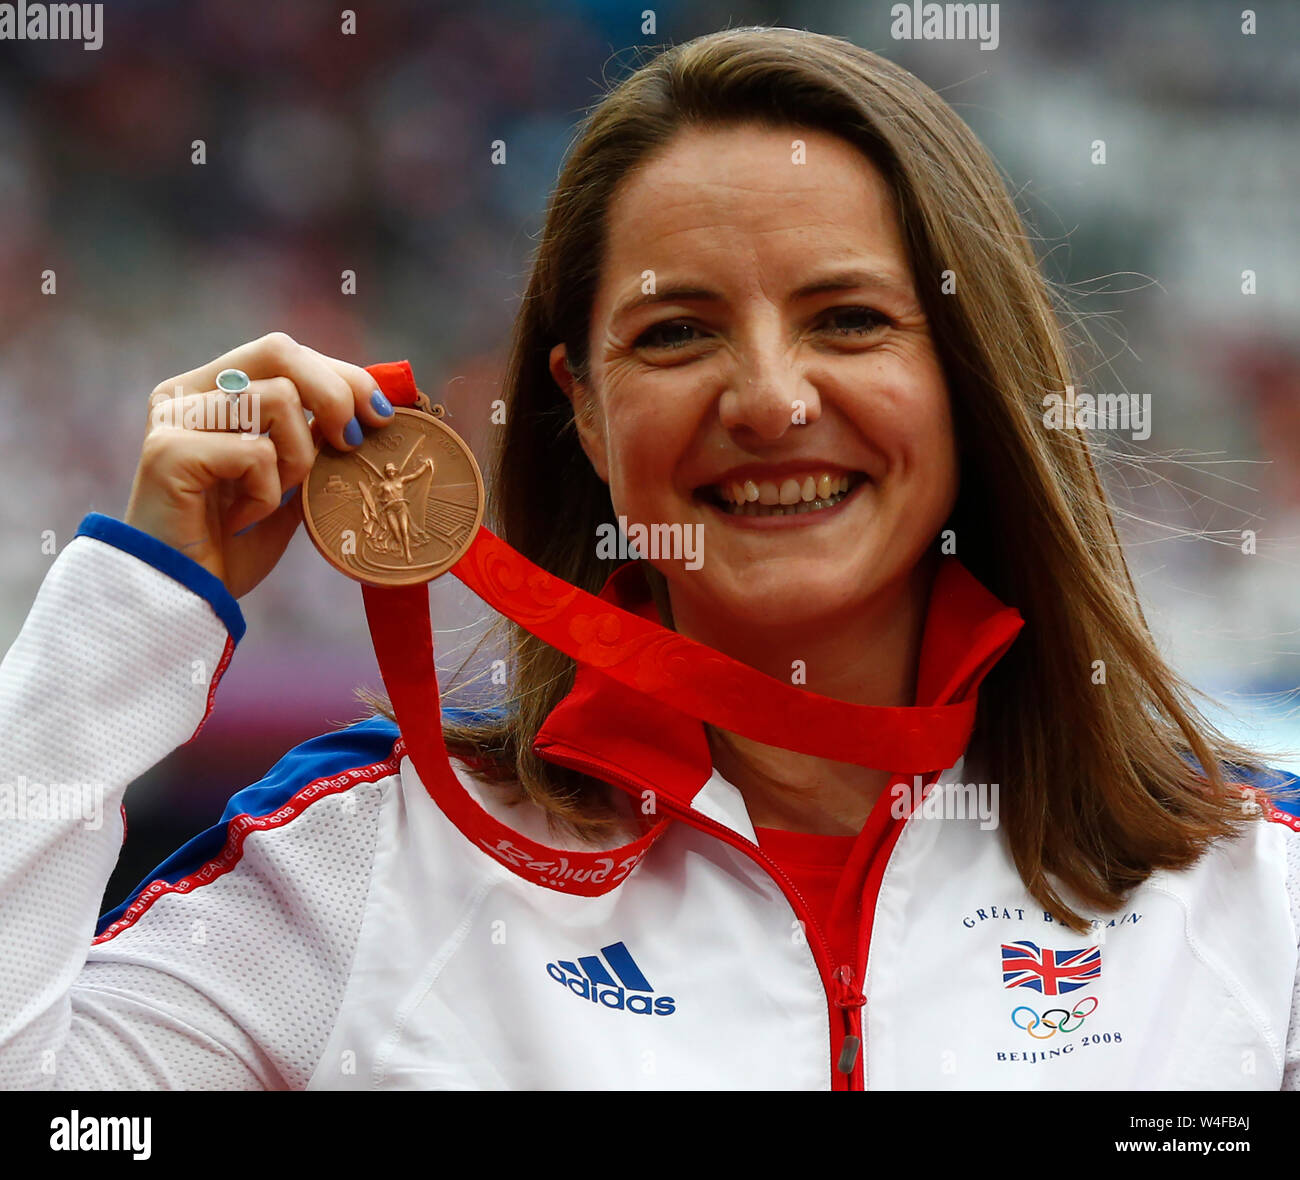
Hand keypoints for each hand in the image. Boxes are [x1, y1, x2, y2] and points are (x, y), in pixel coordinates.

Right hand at [125, 332, 395, 597]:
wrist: (185, 598)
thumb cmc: (233, 544)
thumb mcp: (289, 483)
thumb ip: (315, 440)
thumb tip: (369, 408)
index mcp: (212, 391)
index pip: (284, 353)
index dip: (341, 375)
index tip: (381, 414)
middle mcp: (186, 393)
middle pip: (279, 352)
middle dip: (335, 395)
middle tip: (353, 444)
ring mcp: (173, 418)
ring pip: (277, 400)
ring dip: (299, 459)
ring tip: (273, 500)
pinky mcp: (168, 451)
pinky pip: (256, 453)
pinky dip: (267, 493)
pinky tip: (242, 520)